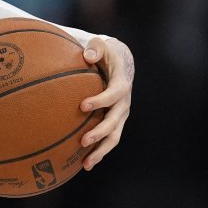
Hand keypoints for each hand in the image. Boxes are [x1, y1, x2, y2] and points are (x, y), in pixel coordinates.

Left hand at [79, 36, 134, 169]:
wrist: (119, 61)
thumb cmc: (105, 51)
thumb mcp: (101, 44)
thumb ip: (95, 47)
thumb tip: (87, 55)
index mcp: (122, 83)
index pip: (115, 94)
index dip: (101, 100)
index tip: (83, 105)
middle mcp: (124, 102)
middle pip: (116, 121)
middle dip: (100, 132)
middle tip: (83, 140)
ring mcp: (121, 114)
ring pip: (114, 136)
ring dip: (101, 150)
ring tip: (86, 163)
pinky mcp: (115, 121)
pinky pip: (109, 139)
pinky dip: (99, 151)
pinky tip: (84, 163)